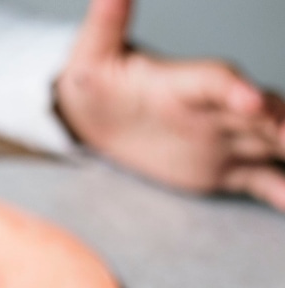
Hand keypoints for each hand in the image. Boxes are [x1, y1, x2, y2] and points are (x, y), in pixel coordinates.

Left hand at [55, 0, 284, 210]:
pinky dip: (283, 192)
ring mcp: (225, 138)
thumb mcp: (91, 55)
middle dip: (283, 124)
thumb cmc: (94, 80)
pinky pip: (262, 180)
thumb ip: (105, 25)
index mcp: (184, 82)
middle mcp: (216, 108)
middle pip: (262, 112)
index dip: (234, 88)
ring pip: (273, 144)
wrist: (96, 113)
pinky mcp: (224, 167)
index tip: (251, 102)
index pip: (215, 80)